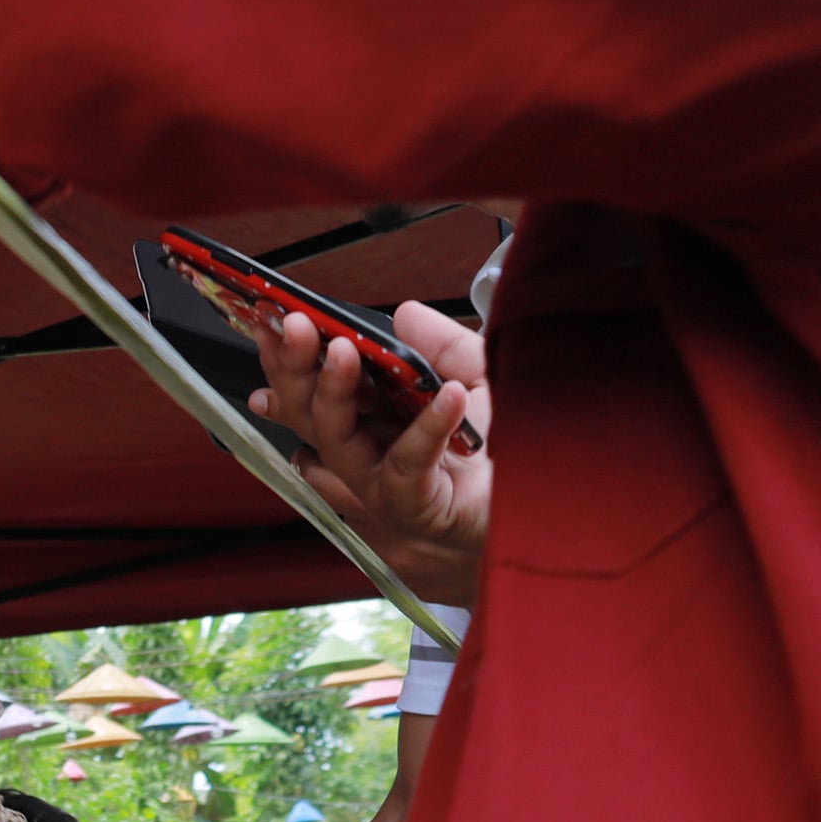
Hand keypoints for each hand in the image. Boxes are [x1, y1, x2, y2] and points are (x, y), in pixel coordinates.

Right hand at [250, 301, 490, 603]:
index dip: (287, 356)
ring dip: (333, 392)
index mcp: (372, 420)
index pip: (312, 388)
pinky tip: (450, 396)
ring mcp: (384, 484)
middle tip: (294, 326)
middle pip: (308, 413)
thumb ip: (443, 344)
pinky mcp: (417, 507)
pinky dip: (427, 429)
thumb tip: (404, 314)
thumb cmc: (511, 448)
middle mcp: (367, 453)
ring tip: (343, 350)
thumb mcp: (479, 375)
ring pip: (337, 441)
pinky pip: (408, 466)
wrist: (549, 500)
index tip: (273, 316)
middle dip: (294, 367)